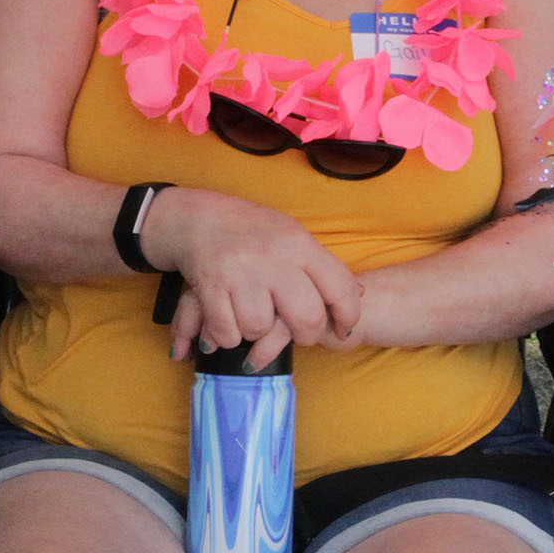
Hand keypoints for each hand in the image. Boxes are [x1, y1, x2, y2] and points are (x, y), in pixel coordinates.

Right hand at [150, 187, 363, 371]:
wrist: (195, 217)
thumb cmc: (250, 229)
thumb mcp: (290, 235)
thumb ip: (320, 265)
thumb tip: (358, 295)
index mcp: (299, 243)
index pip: (340, 286)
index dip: (348, 315)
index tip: (341, 328)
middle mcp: (274, 257)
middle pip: (306, 318)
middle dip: (304, 335)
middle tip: (294, 332)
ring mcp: (241, 271)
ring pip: (261, 329)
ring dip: (255, 333)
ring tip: (250, 318)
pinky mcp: (210, 285)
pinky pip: (226, 331)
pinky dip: (225, 335)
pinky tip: (226, 320)